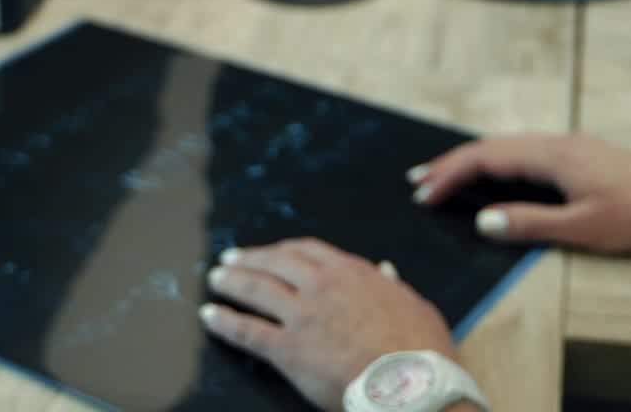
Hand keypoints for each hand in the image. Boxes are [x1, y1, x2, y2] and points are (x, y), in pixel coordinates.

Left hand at [199, 237, 458, 409]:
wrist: (409, 380)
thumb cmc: (419, 345)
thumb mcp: (411, 301)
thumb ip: (392, 284)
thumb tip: (386, 271)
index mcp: (350, 271)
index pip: (307, 250)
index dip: (283, 249)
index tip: (272, 251)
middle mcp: (320, 285)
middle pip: (276, 263)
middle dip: (251, 258)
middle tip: (231, 258)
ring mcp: (302, 315)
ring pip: (257, 289)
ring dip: (233, 281)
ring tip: (215, 278)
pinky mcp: (289, 348)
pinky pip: (248, 330)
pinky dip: (225, 321)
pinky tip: (210, 316)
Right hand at [409, 132, 630, 253]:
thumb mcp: (582, 228)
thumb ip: (530, 223)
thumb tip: (482, 220)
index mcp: (550, 155)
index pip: (487, 158)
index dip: (450, 173)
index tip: (422, 193)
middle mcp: (554, 142)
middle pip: (491, 146)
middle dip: (451, 163)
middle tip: (417, 182)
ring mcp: (566, 145)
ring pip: (506, 146)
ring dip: (472, 161)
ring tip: (442, 178)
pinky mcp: (577, 153)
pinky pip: (522, 151)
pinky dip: (495, 162)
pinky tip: (491, 175)